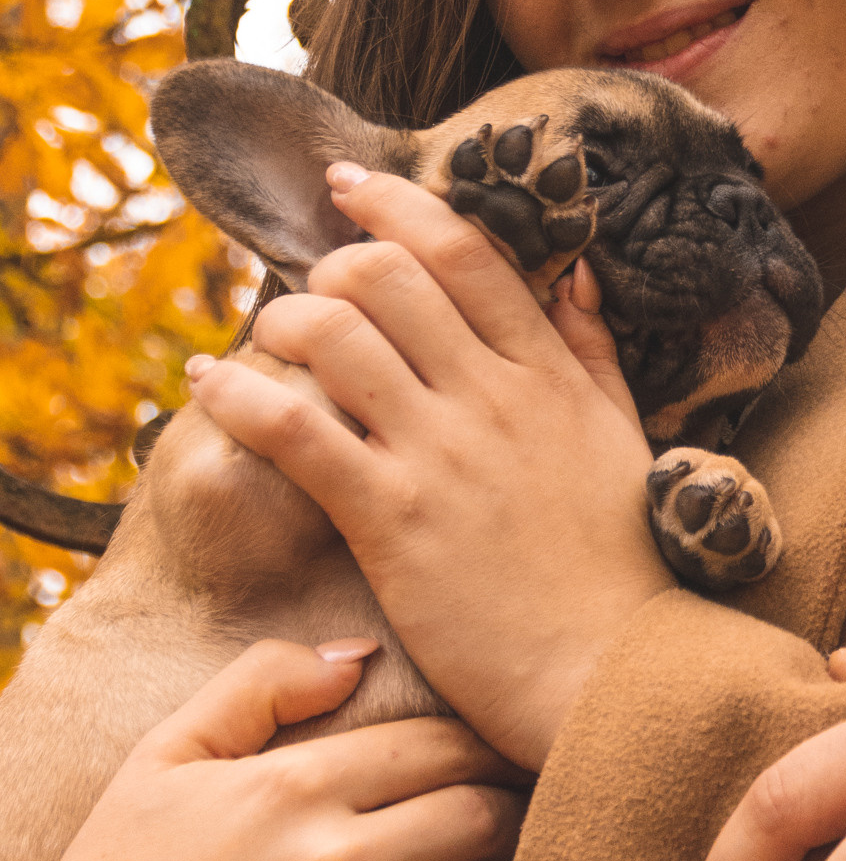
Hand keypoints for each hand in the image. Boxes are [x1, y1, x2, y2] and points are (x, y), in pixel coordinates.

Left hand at [185, 166, 670, 768]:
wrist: (618, 675)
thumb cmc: (624, 570)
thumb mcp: (625, 441)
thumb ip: (593, 353)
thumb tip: (573, 272)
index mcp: (549, 373)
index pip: (466, 252)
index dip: (397, 204)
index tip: (350, 186)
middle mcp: (492, 395)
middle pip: (387, 275)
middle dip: (331, 263)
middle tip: (309, 285)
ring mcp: (439, 453)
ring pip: (334, 333)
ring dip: (281, 320)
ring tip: (264, 338)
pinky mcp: (389, 518)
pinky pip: (294, 428)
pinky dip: (237, 396)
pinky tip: (206, 389)